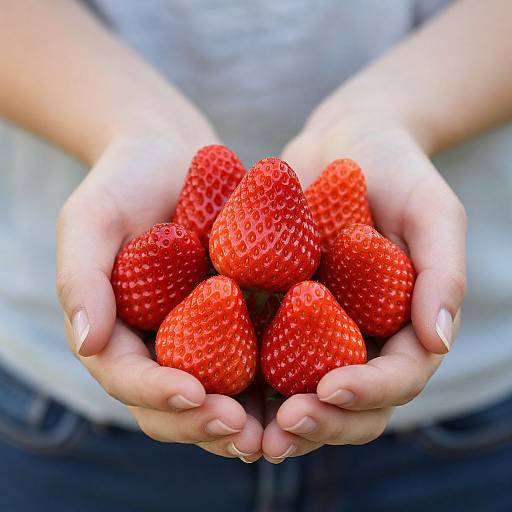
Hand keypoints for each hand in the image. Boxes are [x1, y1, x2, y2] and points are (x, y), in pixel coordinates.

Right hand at [57, 125, 262, 460]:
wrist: (176, 158)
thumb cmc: (126, 184)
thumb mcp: (92, 220)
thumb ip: (81, 278)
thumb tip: (87, 342)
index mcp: (120, 333)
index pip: (130, 379)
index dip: (157, 394)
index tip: (193, 393)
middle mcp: (163, 346)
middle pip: (177, 405)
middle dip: (206, 424)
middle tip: (244, 433)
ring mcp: (204, 338)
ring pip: (221, 396)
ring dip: (248, 422)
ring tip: (282, 430)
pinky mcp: (242, 321)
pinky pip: (259, 359)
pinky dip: (279, 381)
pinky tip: (309, 389)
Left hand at [262, 110, 465, 460]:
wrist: (342, 144)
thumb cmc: (395, 171)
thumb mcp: (431, 211)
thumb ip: (441, 273)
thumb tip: (438, 341)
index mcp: (402, 326)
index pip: (396, 378)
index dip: (368, 393)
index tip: (330, 388)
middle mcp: (359, 338)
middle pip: (347, 402)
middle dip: (320, 423)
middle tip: (282, 429)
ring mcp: (316, 330)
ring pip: (301, 392)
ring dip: (275, 420)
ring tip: (243, 432)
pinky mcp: (277, 314)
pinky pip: (259, 352)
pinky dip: (240, 378)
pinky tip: (210, 387)